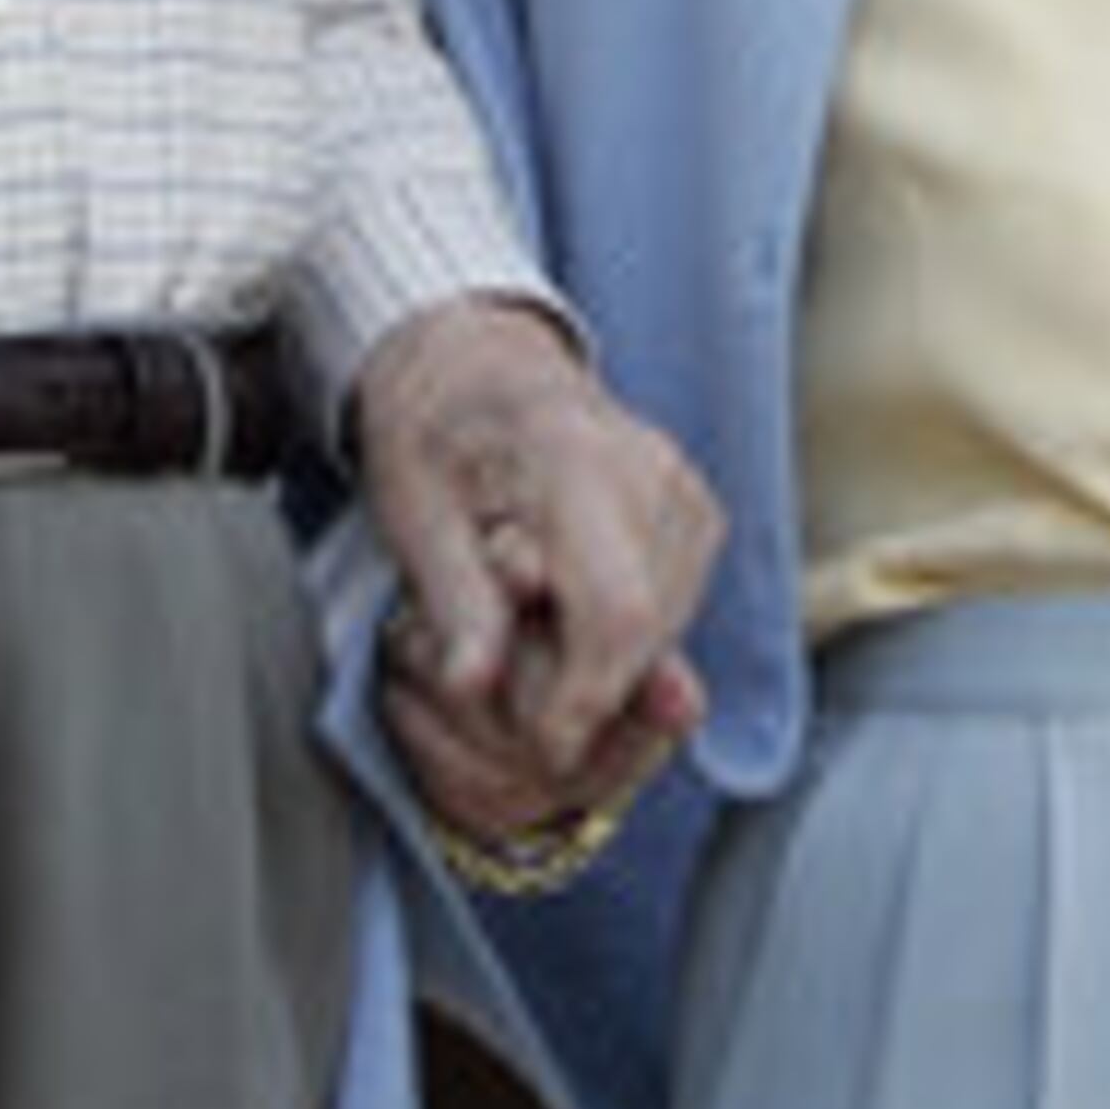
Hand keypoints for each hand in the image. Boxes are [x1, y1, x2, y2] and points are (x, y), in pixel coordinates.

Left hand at [353, 297, 718, 852]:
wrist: (475, 365)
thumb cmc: (433, 433)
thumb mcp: (410, 513)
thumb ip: (455, 601)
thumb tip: (475, 686)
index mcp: (572, 455)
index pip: (618, 613)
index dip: (585, 698)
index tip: (541, 744)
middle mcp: (651, 468)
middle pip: (650, 631)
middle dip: (585, 685)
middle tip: (507, 656)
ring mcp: (685, 489)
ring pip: (669, 631)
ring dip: (603, 661)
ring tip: (528, 606)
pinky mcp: (699, 511)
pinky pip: (676, 610)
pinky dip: (623, 636)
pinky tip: (565, 599)